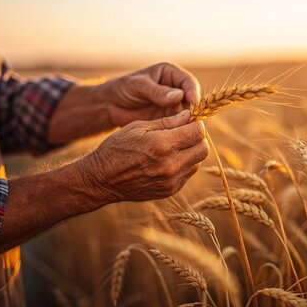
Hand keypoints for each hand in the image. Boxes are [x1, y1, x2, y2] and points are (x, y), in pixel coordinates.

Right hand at [77, 110, 207, 203]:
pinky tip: (168, 160)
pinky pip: (187, 174)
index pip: (197, 132)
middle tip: (185, 133)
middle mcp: (170, 165)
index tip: (188, 121)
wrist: (102, 179)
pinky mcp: (170, 190)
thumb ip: (167, 121)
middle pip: (203, 148)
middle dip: (197, 138)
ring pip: (197, 163)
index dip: (195, 123)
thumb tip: (189, 115)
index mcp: (162, 144)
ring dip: (191, 152)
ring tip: (175, 147)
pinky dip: (183, 165)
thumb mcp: (139, 126)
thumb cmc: (117, 147)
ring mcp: (171, 180)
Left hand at [102, 63, 200, 126]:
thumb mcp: (137, 86)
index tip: (193, 101)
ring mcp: (173, 105)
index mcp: (170, 74)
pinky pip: (179, 124)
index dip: (192, 91)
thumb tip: (178, 96)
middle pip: (192, 99)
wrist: (111, 105)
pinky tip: (179, 135)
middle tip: (194, 119)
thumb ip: (157, 91)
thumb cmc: (123, 89)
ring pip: (188, 113)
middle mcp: (176, 89)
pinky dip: (180, 130)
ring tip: (187, 129)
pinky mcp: (169, 119)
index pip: (188, 82)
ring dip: (188, 121)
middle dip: (194, 109)